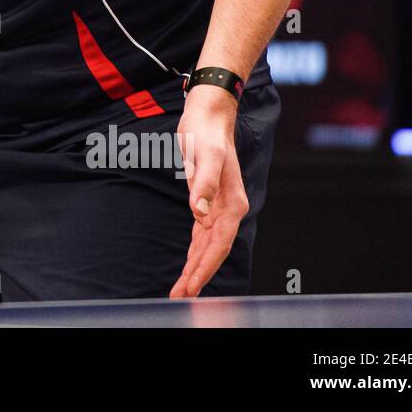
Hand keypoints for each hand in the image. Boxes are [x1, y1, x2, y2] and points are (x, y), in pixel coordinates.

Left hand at [169, 85, 247, 297]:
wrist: (207, 115)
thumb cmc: (206, 133)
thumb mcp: (206, 155)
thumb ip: (204, 183)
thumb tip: (199, 211)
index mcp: (232, 204)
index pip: (218, 245)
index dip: (204, 268)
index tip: (190, 287)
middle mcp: (228, 210)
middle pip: (213, 251)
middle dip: (198, 275)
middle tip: (179, 297)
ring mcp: (219, 207)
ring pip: (207, 245)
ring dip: (196, 266)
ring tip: (182, 288)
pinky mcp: (207, 201)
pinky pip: (202, 234)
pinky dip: (196, 250)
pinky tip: (189, 263)